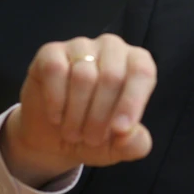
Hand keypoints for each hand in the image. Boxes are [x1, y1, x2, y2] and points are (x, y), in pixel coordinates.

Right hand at [0, 34, 156, 187]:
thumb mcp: (119, 147)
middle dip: (100, 116)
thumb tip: (129, 134)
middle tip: (91, 140)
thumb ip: (134, 144)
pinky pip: (55, 70)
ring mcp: (81, 46)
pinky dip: (56, 101)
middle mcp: (112, 48)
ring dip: (76, 114)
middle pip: (112, 77)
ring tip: (74, 133)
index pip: (142, 72)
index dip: (132, 102)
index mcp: (138, 63)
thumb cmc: (95, 135)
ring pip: (83, 76)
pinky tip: (56, 117)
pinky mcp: (51, 52)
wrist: (54, 137)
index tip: (120, 130)